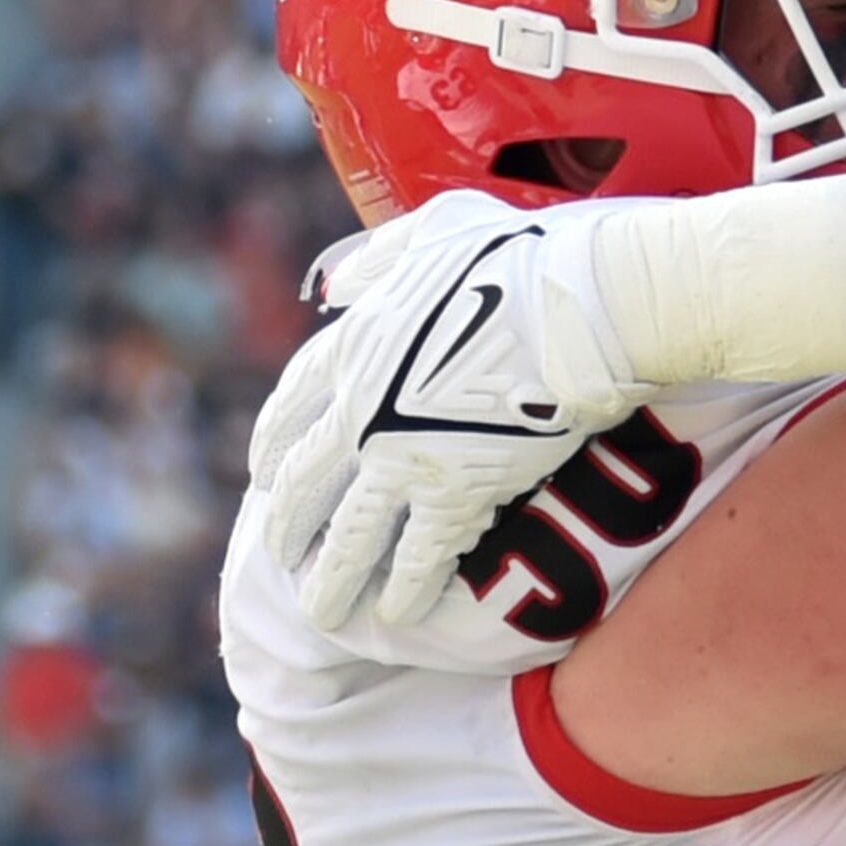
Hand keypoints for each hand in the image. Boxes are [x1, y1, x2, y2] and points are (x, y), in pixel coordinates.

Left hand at [249, 195, 634, 640]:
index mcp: (354, 344)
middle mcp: (362, 409)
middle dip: (289, 523)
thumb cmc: (522, 256)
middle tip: (281, 554)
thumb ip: (380, 259)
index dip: (274, 442)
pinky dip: (405, 589)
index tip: (262, 473)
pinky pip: (418, 557)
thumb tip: (337, 284)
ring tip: (320, 613)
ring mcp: (403, 458)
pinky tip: (398, 614)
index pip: (291, 404)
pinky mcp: (456, 494)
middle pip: (304, 481)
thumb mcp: (434, 230)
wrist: (583, 304)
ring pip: (350, 535)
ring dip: (331, 580)